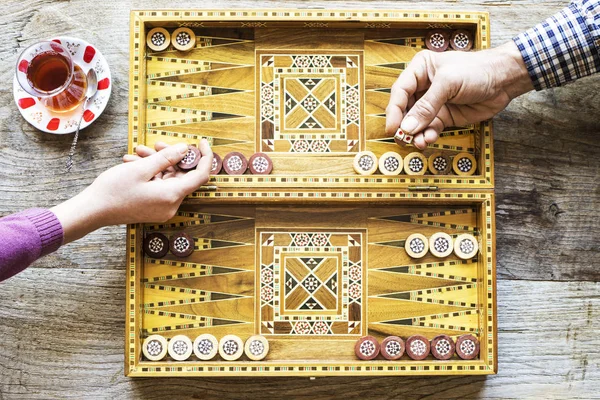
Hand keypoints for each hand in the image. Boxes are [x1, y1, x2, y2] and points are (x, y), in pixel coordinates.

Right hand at [51, 140, 211, 242]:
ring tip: (138, 152)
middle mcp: (171, 205)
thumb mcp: (142, 168)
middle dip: (170, 157)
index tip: (202, 142)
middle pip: (181, 175)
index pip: (200, 175)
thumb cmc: (114, 190)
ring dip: (156, 163)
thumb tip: (186, 149)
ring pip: (168, 179)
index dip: (204, 157)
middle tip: (155, 144)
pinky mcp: (153, 208)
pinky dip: (151, 173)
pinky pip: (159, 186)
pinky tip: (134, 162)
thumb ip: (167, 157)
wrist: (92, 211)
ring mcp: (162, 208)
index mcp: (172, 196)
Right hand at [385, 41, 533, 149]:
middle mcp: (424, 87)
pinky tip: (428, 139)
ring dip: (415, 134)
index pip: (400, 91)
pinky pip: (430, 129)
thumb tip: (407, 127)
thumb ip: (427, 106)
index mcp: (421, 70)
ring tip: (417, 143)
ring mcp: (434, 103)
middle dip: (404, 126)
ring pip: (416, 122)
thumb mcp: (448, 83)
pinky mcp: (444, 117)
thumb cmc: (477, 70)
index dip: (394, 110)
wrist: (504, 80)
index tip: (392, 127)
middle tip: (402, 139)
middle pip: (405, 109)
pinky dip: (427, 136)